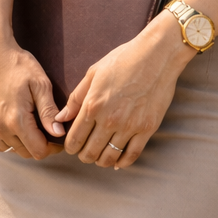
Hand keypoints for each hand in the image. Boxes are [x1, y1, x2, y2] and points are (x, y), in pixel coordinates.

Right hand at [0, 31, 63, 159]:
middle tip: (47, 130)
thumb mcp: (40, 84)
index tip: (58, 139)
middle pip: (25, 152)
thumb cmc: (17, 65)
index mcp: (16, 120)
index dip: (52, 148)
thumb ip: (49, 111)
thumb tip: (59, 133)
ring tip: (31, 126)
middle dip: (38, 145)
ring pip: (10, 149)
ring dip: (22, 143)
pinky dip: (6, 141)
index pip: (38, 151)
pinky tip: (13, 127)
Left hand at [57, 15, 195, 168]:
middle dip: (84, 156)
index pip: (74, 139)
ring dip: (101, 160)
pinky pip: (132, 155)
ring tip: (100, 156)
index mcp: (93, 105)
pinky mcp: (147, 128)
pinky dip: (122, 163)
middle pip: (90, 152)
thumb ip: (76, 98)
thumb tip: (60, 118)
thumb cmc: (123, 59)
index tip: (72, 145)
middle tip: (85, 152)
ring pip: (110, 157)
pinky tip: (117, 161)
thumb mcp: (94, 73)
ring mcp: (130, 126)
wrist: (157, 55)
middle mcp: (109, 119)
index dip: (70, 146)